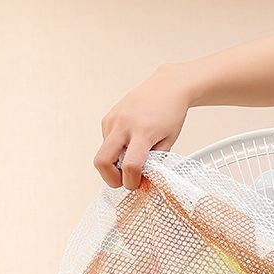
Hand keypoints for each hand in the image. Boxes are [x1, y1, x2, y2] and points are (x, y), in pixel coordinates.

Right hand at [94, 64, 191, 189]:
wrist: (167, 87)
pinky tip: (129, 145)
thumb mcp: (169, 141)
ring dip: (114, 164)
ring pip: (103, 153)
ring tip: (132, 160)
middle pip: (102, 161)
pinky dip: (115, 150)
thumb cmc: (171, 114)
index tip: (137, 185)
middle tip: (124, 182)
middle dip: (110, 179)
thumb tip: (143, 181)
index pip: (131, 166)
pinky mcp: (108, 118)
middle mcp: (124, 124)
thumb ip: (155, 162)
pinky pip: (106, 142)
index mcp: (143, 132)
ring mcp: (113, 120)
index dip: (131, 182)